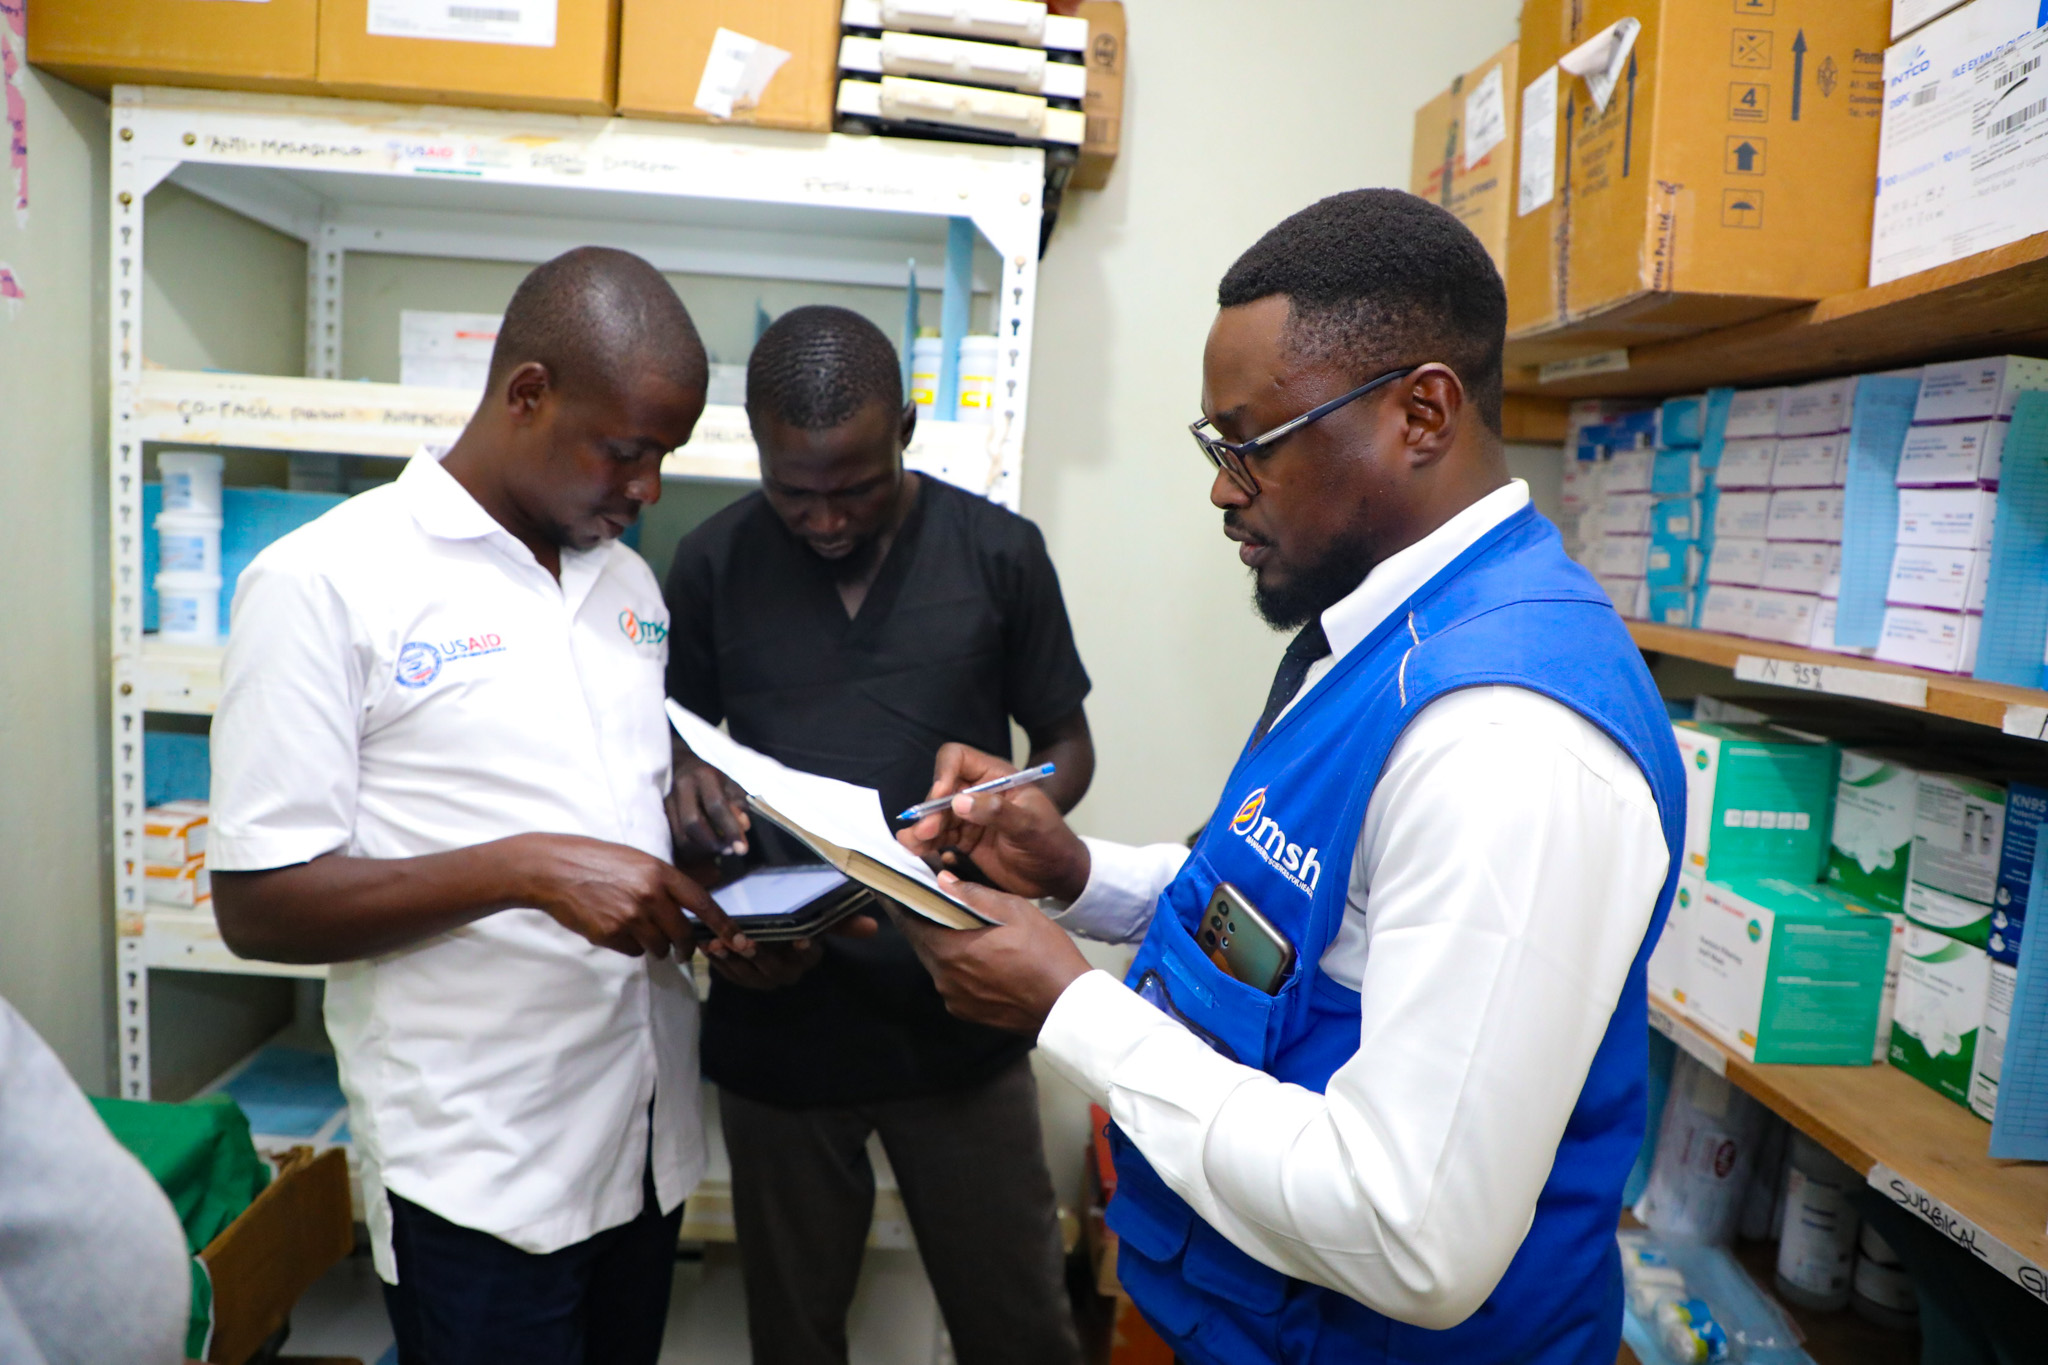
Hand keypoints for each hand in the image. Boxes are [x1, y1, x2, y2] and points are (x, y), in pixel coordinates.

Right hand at [512, 832, 752, 961]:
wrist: (553, 869)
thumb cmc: (597, 860)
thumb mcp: (638, 860)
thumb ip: (667, 880)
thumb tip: (699, 892)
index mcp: (660, 873)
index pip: (702, 903)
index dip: (724, 924)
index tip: (739, 940)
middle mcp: (650, 896)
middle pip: (683, 934)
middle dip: (685, 948)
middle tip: (681, 951)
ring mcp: (630, 917)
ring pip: (658, 948)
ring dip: (654, 946)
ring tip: (634, 928)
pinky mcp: (610, 934)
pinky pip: (633, 951)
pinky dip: (629, 945)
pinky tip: (614, 927)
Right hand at [667, 739, 750, 856]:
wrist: (680, 766)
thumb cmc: (712, 779)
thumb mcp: (731, 785)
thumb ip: (739, 805)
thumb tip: (743, 827)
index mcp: (703, 776)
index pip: (716, 806)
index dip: (730, 829)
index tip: (742, 849)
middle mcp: (682, 787)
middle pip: (692, 823)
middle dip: (712, 843)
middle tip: (729, 850)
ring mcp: (667, 800)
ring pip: (680, 835)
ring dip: (702, 850)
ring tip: (718, 850)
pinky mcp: (660, 813)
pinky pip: (674, 839)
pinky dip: (691, 849)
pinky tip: (704, 848)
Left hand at [704, 913, 879, 989]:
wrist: (766, 928)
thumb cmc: (794, 920)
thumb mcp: (817, 916)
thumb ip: (841, 921)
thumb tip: (874, 927)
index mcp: (807, 958)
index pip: (810, 955)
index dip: (805, 949)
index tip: (799, 939)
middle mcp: (787, 973)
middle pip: (775, 968)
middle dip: (761, 955)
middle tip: (747, 941)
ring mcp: (762, 979)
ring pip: (749, 973)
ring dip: (733, 959)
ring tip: (719, 942)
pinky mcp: (741, 979)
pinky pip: (729, 974)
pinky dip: (717, 961)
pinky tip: (708, 944)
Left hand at [890, 873, 1091, 1034]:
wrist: (1066, 1006)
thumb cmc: (1045, 954)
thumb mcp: (1016, 912)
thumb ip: (975, 895)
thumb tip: (943, 880)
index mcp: (951, 950)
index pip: (910, 922)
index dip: (900, 903)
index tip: (891, 888)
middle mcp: (944, 978)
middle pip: (921, 942)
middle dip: (920, 920)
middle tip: (922, 898)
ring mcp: (954, 998)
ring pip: (936, 962)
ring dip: (939, 942)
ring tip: (952, 922)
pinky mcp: (966, 1012)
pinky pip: (951, 981)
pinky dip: (955, 964)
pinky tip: (974, 954)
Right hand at [896, 744, 1090, 901]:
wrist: (1058, 876)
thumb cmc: (1051, 843)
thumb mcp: (1029, 826)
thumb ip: (996, 812)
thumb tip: (958, 802)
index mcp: (996, 777)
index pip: (958, 759)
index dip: (944, 773)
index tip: (941, 796)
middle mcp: (978, 793)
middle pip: (941, 791)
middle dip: (930, 809)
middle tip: (926, 831)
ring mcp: (970, 817)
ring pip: (935, 816)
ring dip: (922, 828)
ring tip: (912, 845)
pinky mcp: (965, 840)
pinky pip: (938, 837)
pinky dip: (925, 844)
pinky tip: (916, 851)